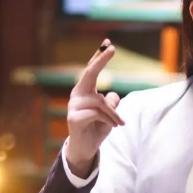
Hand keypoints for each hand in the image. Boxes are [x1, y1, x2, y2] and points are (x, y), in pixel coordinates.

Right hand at [66, 39, 124, 176]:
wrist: (86, 148)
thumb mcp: (109, 114)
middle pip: (90, 73)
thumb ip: (111, 103)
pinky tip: (111, 127)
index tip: (108, 44)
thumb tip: (112, 94)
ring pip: (100, 102)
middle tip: (113, 48)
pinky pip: (97, 114)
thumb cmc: (97, 129)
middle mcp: (77, 94)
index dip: (99, 57)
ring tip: (118, 124)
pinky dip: (109, 120)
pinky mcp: (74, 118)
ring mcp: (73, 106)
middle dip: (101, 60)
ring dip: (113, 114)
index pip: (92, 70)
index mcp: (84, 91)